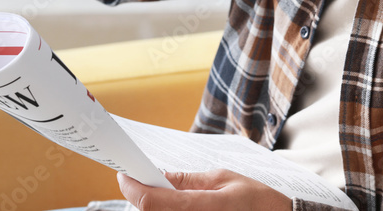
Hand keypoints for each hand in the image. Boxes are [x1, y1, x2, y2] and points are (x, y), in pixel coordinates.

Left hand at [117, 169, 291, 210]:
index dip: (132, 187)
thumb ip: (188, 180)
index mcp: (202, 208)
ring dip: (158, 208)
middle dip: (145, 197)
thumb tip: (160, 176)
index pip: (150, 202)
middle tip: (147, 181)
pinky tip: (180, 207)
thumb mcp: (224, 179)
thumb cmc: (258, 201)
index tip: (125, 174)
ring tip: (168, 195)